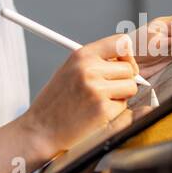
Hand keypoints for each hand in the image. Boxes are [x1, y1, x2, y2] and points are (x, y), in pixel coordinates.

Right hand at [23, 31, 140, 157]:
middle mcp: (89, 69)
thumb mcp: (70, 70)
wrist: (40, 129)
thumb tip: (126, 61)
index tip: (125, 64)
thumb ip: (95, 62)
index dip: (127, 55)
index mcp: (81, 55)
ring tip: (100, 101)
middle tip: (108, 90)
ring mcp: (97, 89)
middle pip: (129, 68)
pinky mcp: (103, 110)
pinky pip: (124, 106)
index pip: (121, 42)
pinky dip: (114, 111)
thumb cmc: (55, 102)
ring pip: (131, 87)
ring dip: (121, 96)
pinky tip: (96, 114)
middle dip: (124, 80)